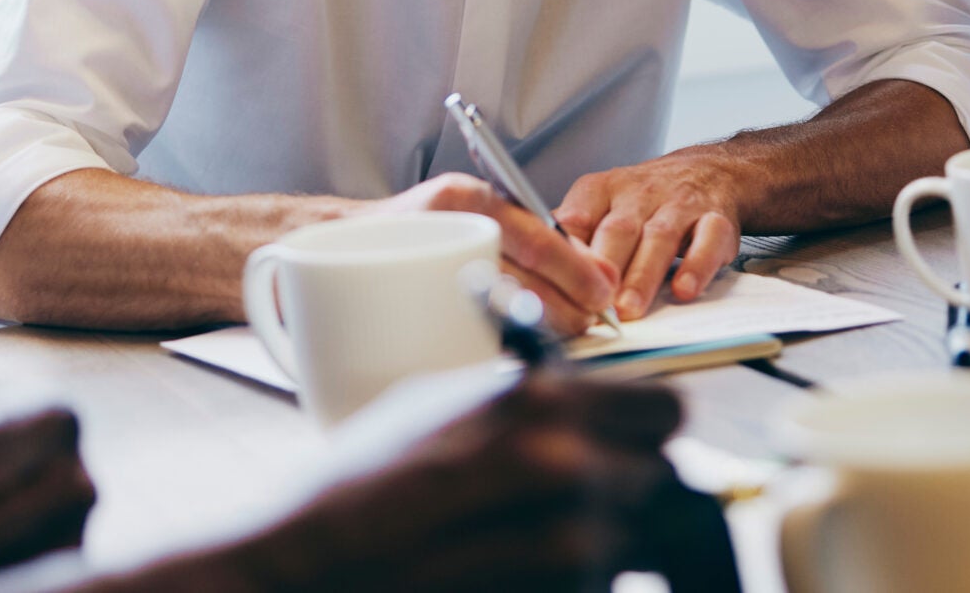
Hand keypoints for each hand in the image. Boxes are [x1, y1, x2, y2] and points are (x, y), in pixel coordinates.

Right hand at [205, 372, 682, 591]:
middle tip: (560, 509)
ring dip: (589, 552)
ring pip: (629, 542)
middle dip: (624, 493)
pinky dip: (565, 589)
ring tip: (508, 552)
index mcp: (540, 397)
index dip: (640, 434)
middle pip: (658, 477)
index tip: (616, 451)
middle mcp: (566, 457)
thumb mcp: (443, 408)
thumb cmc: (361, 490)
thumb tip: (595, 414)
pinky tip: (500, 580)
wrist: (303, 571)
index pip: (665, 410)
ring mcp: (566, 539)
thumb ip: (531, 405)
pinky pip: (596, 589)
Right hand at [370, 173, 618, 334]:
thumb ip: (525, 239)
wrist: (333, 241)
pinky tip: (514, 341)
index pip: (538, 236)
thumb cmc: (414, 234)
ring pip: (498, 299)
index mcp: (468, 197)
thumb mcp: (469, 220)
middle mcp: (448, 222)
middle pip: (525, 273)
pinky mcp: (406, 291)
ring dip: (538, 321)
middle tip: (590, 320)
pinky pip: (464, 320)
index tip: (604, 291)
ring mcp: (425, 257)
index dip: (578, 269)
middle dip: (567, 302)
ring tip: (563, 331)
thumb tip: (593, 274)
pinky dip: (495, 334)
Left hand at [554, 150, 745, 321]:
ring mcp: (679, 205)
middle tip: (592, 306)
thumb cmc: (644, 199)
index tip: (554, 283)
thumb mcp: (600, 203)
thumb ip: (571, 235)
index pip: (576, 218)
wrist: (709, 170)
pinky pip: (708, 239)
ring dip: (642, 275)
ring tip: (629, 309)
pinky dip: (696, 265)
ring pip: (659, 237)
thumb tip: (529, 271)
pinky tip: (684, 289)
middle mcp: (639, 193)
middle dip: (604, 269)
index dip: (566, 252)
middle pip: (617, 229)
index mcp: (602, 190)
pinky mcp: (715, 220)